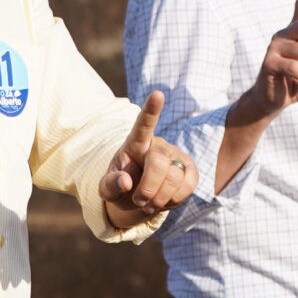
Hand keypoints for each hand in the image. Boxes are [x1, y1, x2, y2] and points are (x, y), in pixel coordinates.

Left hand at [100, 91, 198, 227]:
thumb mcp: (107, 189)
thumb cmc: (122, 187)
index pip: (143, 123)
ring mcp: (177, 156)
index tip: (158, 94)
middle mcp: (159, 144)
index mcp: (135, 142)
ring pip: (175, 178)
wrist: (140, 197)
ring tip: (149, 203)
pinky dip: (174, 200)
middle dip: (148, 189)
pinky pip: (188, 186)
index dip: (151, 110)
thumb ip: (110, 185)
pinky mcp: (190, 170)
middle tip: (138, 201)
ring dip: (159, 199)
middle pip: (159, 164)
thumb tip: (125, 180)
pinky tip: (164, 199)